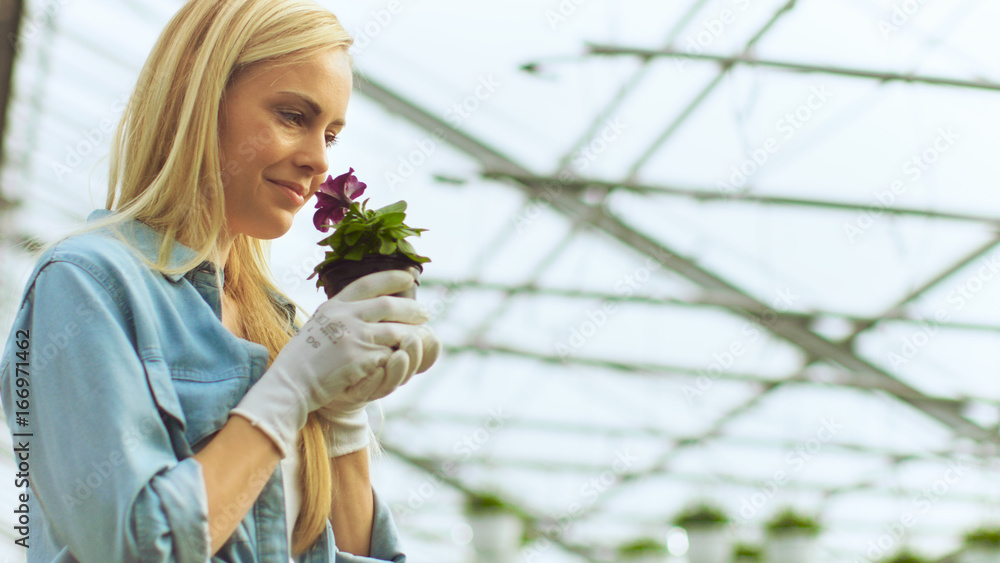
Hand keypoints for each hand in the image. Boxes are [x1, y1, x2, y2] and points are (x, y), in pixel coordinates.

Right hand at [230, 269, 429, 457]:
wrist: (291, 384)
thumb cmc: (303, 360)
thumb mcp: (318, 325)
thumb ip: (340, 315)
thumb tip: (366, 307)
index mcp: (333, 306)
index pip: (367, 283)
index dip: (390, 278)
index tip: (409, 277)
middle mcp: (344, 316)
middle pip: (388, 306)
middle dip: (411, 310)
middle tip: (425, 313)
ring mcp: (353, 337)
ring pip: (395, 331)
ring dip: (411, 335)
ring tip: (421, 337)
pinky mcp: (360, 358)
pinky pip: (389, 355)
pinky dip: (397, 358)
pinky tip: (401, 360)